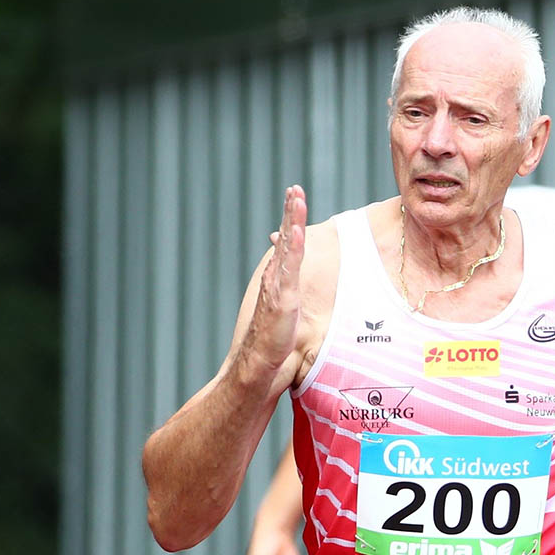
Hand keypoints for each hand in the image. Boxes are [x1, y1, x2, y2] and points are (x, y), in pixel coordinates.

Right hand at [246, 185, 307, 372]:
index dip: (291, 222)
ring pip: (287, 246)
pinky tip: (297, 229)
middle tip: (295, 188)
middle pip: (285, 237)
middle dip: (289, 211)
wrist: (257, 366)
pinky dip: (293, 246)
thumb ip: (289, 302)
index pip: (287, 245)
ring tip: (296, 197)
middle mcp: (274, 278)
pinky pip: (290, 266)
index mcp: (278, 280)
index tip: (295, 200)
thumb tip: (294, 298)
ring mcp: (277, 286)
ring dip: (291, 219)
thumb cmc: (273, 346)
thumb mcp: (285, 316)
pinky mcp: (282, 297)